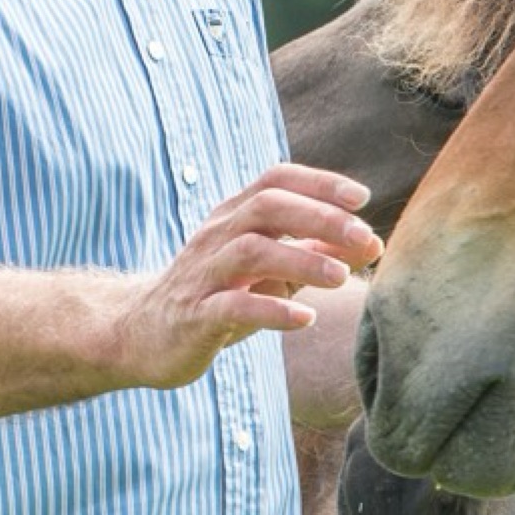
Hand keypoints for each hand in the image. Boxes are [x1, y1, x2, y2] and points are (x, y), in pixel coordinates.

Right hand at [111, 164, 381, 388]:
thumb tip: (372, 242)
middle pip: (267, 207)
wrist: (142, 334)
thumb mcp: (269, 270)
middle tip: (365, 238)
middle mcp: (217, 235)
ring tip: (341, 278)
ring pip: (250, 251)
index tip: (362, 198)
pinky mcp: (195, 315)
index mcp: (234, 216)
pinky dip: (271, 309)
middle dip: (320, 217)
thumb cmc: (219, 294)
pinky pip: (231, 305)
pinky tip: (305, 318)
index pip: (276, 180)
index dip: (319, 182)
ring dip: (301, 260)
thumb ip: (314, 252)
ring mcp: (203, 274)